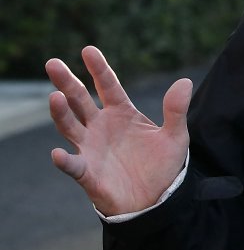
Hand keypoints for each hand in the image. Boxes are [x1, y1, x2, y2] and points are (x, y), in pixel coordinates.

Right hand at [46, 46, 191, 216]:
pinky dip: (65, 161)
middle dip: (67, 82)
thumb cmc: (163, 165)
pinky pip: (74, 165)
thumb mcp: (176, 136)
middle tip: (52, 64)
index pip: (108, 86)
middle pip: (80, 100)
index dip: (99, 68)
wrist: (157, 200)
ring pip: (71, 126)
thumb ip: (176, 110)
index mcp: (122, 113)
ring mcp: (92, 148)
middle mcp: (102, 126)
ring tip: (55, 96)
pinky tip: (59, 153)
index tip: (88, 50)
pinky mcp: (88, 173)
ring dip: (61, 113)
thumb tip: (185, 82)